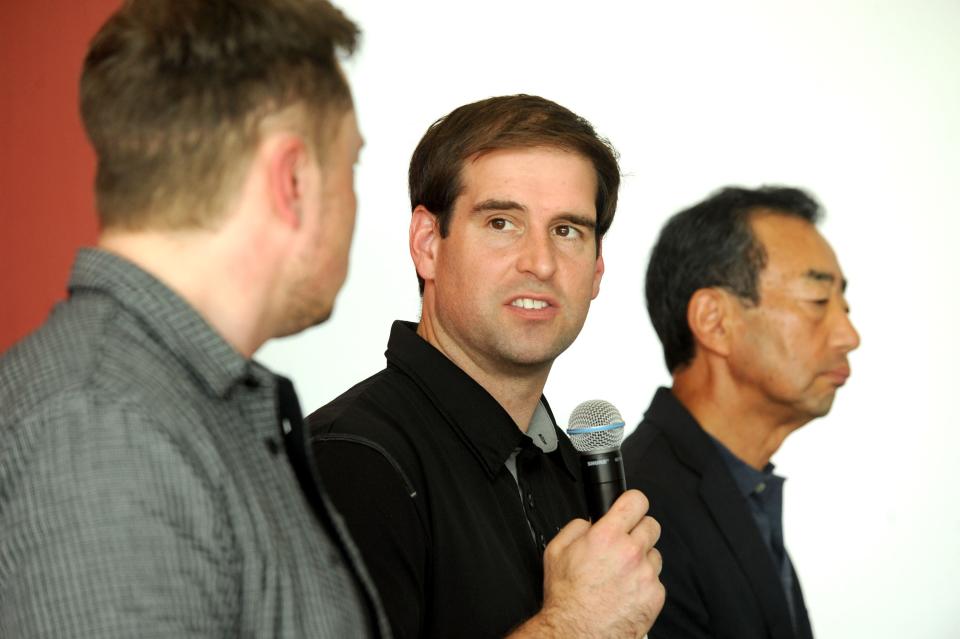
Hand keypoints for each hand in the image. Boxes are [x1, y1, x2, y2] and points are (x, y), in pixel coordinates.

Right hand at [510, 490, 664, 637]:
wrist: (577, 632)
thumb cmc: (567, 597)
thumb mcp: (556, 551)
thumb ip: (576, 527)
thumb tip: (590, 522)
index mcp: (607, 536)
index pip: (636, 501)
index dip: (633, 501)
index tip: (631, 506)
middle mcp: (631, 552)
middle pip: (652, 525)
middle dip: (638, 531)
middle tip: (625, 543)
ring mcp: (646, 575)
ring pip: (655, 554)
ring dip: (642, 559)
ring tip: (622, 573)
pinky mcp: (655, 596)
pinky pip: (657, 580)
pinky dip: (645, 584)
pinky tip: (627, 591)